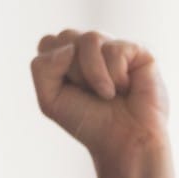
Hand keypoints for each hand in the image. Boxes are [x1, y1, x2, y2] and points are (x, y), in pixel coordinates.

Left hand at [30, 29, 169, 163]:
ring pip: (89, 39)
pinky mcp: (136, 50)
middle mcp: (89, 48)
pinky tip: (125, 88)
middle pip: (65, 36)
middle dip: (73, 71)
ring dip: (94, 74)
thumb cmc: (89, 121)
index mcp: (67, 57)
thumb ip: (42, 68)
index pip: (48, 43)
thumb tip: (69, 47)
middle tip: (88, 93)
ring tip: (107, 94)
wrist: (123, 141)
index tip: (69, 91)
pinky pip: (114, 49)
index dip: (54, 69)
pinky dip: (115, 76)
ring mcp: (112, 46)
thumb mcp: (49, 99)